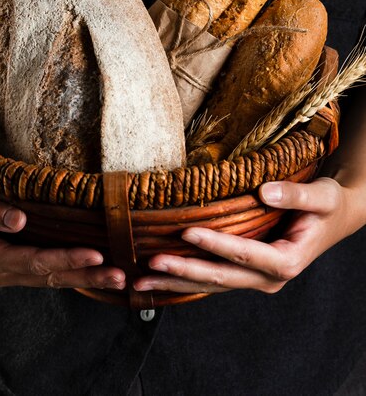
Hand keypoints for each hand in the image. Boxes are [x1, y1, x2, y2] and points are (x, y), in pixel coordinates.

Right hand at [0, 167, 125, 289]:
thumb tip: (19, 221)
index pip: (35, 262)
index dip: (66, 259)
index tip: (96, 254)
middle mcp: (1, 270)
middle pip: (50, 276)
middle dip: (87, 276)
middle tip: (121, 275)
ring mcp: (11, 267)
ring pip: (53, 276)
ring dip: (86, 276)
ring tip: (120, 276)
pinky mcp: (19, 258)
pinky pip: (50, 268)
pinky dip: (75, 269)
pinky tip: (98, 267)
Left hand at [133, 177, 365, 294]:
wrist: (334, 218)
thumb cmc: (328, 205)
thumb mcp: (322, 196)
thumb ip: (296, 196)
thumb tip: (265, 191)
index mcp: (287, 261)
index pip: (245, 254)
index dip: (216, 244)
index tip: (188, 231)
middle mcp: (268, 277)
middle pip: (220, 277)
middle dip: (183, 271)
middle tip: (151, 263)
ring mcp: (255, 279)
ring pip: (210, 284)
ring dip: (175, 281)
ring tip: (141, 280)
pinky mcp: (245, 274)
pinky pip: (212, 279)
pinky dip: (184, 279)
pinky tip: (159, 277)